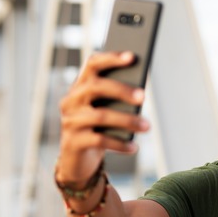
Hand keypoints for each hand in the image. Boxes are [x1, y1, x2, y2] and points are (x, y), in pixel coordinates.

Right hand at [56, 51, 149, 184]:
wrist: (78, 159)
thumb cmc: (99, 129)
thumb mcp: (107, 111)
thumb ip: (117, 99)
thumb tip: (140, 93)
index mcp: (80, 87)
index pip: (92, 64)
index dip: (111, 58)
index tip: (132, 57)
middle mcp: (71, 100)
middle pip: (96, 87)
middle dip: (121, 90)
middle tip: (143, 97)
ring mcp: (70, 121)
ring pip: (100, 116)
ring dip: (127, 120)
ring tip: (147, 126)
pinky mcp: (73, 142)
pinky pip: (99, 141)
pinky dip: (120, 144)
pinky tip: (134, 147)